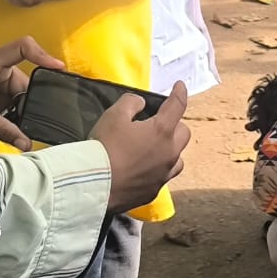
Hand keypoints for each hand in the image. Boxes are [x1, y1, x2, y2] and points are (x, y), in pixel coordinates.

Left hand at [0, 37, 64, 150]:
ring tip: (20, 126)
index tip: (58, 69)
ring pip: (22, 93)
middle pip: (27, 80)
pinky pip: (15, 100)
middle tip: (35, 119)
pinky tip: (15, 125)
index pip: (23, 47)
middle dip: (31, 101)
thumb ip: (5, 130)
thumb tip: (28, 145)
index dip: (43, 54)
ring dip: (22, 109)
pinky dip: (16, 113)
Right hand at [92, 82, 190, 213]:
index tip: (180, 86)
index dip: (180, 92)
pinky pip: (162, 177)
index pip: (177, 106)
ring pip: (177, 159)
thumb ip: (131, 103)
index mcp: (162, 131)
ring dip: (170, 150)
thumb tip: (141, 104)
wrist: (93, 185)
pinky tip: (143, 169)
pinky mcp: (153, 191)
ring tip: (154, 148)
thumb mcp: (114, 115)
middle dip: (175, 125)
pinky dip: (157, 170)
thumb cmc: (105, 147)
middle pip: (183, 133)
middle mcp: (169, 153)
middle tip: (158, 124)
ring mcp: (163, 175)